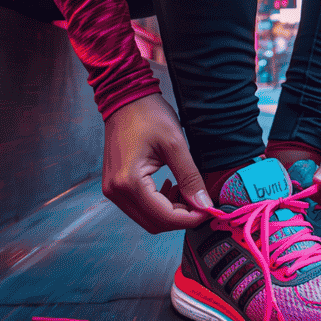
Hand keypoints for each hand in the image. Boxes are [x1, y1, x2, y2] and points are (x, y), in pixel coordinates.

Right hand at [101, 93, 212, 233]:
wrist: (124, 98)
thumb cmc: (147, 114)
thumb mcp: (175, 144)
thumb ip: (190, 177)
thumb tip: (204, 204)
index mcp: (130, 181)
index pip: (164, 216)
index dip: (190, 218)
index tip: (208, 210)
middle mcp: (116, 191)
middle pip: (154, 224)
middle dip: (181, 218)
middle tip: (201, 203)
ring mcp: (112, 189)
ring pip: (147, 218)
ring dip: (170, 212)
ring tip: (186, 192)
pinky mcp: (114, 185)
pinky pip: (139, 207)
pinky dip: (158, 205)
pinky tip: (171, 187)